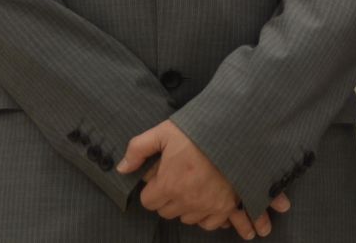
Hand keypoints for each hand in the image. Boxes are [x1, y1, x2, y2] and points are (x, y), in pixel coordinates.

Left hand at [118, 121, 251, 232]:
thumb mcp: (163, 132)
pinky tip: (205, 197)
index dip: (152, 188)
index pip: (148, 202)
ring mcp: (207, 206)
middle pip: (166, 211)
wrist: (234, 132)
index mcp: (168, 185)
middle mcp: (186, 201)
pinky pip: (208, 223)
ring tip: (193, 184)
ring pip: (185, 218)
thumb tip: (121, 169)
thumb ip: (138, 149)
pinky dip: (205, 214)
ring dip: (185, 206)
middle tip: (178, 177)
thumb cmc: (197, 132)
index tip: (162, 176)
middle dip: (167, 197)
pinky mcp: (225, 207)